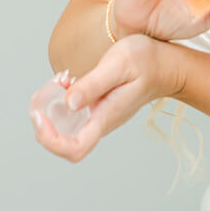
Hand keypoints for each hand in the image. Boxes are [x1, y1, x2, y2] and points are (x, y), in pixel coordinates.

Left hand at [29, 32, 180, 161]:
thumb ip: (94, 84)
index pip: (75, 149)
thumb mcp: (119, 64)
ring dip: (52, 110)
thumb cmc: (147, 61)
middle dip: (44, 122)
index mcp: (105, 117)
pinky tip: (67, 81)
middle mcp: (101, 123)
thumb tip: (68, 103)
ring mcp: (100, 117)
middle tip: (44, 93)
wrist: (167, 65)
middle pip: (64, 142)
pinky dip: (61, 101)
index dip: (51, 140)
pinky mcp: (99, 108)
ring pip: (66, 128)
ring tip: (57, 82)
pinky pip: (74, 115)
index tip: (41, 116)